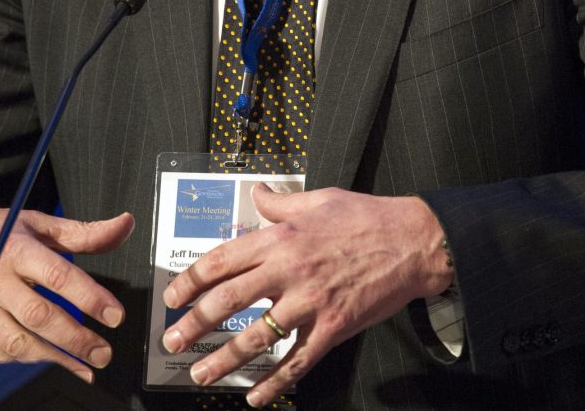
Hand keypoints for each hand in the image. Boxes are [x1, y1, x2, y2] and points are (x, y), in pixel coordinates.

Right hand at [0, 203, 133, 381]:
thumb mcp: (36, 224)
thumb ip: (82, 232)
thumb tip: (123, 225)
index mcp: (17, 250)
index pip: (59, 276)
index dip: (89, 297)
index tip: (115, 314)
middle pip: (40, 315)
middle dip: (76, 338)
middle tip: (104, 352)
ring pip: (18, 342)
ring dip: (54, 359)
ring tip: (84, 368)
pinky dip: (23, 362)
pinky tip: (46, 364)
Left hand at [161, 186, 452, 406]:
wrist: (411, 241)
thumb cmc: (366, 216)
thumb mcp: (318, 199)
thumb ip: (280, 203)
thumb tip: (257, 193)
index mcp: (281, 236)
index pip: (222, 260)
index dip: (191, 281)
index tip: (174, 296)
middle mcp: (288, 269)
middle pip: (229, 301)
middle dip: (194, 324)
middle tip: (173, 340)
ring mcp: (310, 302)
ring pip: (256, 337)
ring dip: (223, 359)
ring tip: (200, 374)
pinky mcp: (332, 328)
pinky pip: (296, 362)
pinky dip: (273, 385)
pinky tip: (254, 398)